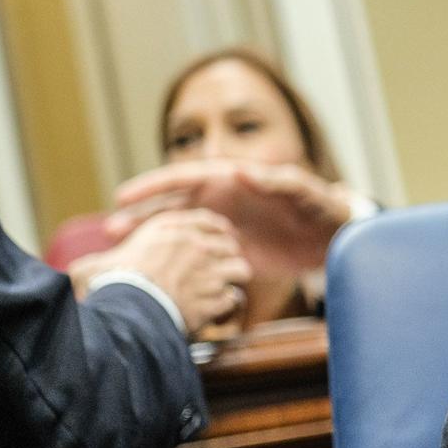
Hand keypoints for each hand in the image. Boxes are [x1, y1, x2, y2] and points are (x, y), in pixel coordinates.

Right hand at [92, 208, 251, 333]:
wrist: (129, 309)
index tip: (221, 238)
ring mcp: (211, 271)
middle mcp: (197, 246)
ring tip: (220, 290)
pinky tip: (215, 311)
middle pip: (230, 245)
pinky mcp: (217, 297)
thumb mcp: (96, 266)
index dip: (217, 231)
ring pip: (240, 270)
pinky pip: (233, 298)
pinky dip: (226, 306)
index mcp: (172, 230)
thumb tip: (74, 274)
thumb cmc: (112, 286)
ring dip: (231, 280)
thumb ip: (92, 264)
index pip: (208, 221)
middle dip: (226, 257)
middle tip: (219, 270)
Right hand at [111, 159, 360, 275]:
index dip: (152, 187)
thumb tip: (239, 171)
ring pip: (179, 231)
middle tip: (112, 232)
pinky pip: (197, 254)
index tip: (123, 196)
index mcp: (231, 180)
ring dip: (152, 239)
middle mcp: (221, 201)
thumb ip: (275, 181)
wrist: (336, 235)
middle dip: (141, 216)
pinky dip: (177, 261)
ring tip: (124, 254)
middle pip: (172, 205)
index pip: (183, 178)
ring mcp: (224, 226)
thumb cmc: (321, 206)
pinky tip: (161, 276)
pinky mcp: (230, 251)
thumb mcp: (301, 192)